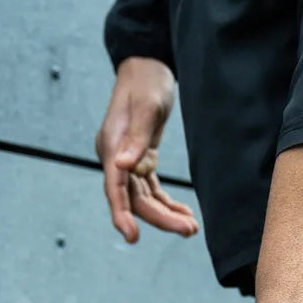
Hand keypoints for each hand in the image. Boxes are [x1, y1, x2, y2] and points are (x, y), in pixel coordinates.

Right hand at [95, 56, 197, 243]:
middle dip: (159, 217)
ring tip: (191, 227)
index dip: (122, 214)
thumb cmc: (147, 82)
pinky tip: (184, 213)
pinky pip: (150, 188)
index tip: (132, 236)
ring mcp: (127, 160)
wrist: (148, 66)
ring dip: (166, 214)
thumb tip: (124, 167)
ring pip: (143, 197)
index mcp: (111, 146)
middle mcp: (115, 157)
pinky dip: (166, 202)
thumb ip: (137, 138)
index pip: (115, 188)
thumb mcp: (146, 105)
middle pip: (133, 198)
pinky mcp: (140, 158)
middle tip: (189, 230)